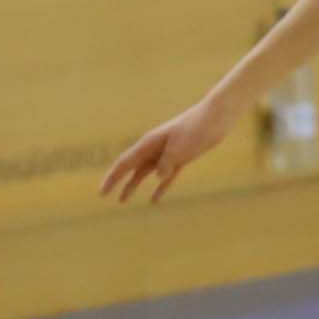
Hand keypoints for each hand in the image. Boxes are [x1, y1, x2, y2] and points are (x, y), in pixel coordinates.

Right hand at [101, 102, 229, 203]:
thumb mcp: (179, 149)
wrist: (216, 117)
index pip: (124, 163)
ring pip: (145, 173)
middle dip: (117, 183)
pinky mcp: (181, 158)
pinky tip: (153, 199)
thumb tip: (158, 177)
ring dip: (133, 186)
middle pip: (131, 169)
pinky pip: (166, 176)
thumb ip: (166, 163)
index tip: (102, 193)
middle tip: (105, 196)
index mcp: (148, 143)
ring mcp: (167, 153)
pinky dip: (159, 187)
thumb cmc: (196, 129)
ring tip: (122, 201)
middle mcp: (154, 148)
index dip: (111, 179)